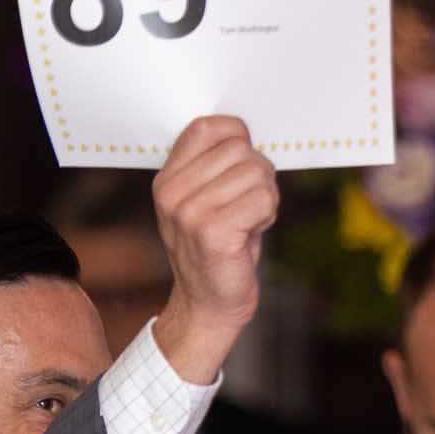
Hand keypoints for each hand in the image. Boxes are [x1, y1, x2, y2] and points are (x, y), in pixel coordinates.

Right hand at [151, 115, 277, 383]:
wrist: (207, 305)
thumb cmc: (217, 247)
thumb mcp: (203, 200)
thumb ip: (215, 164)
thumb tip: (244, 129)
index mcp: (167, 179)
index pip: (209, 127)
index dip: (237, 139)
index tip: (240, 168)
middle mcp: (172, 193)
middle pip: (240, 149)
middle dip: (257, 175)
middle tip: (244, 206)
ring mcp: (189, 213)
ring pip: (257, 173)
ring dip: (265, 198)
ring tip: (246, 222)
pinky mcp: (213, 232)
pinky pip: (264, 199)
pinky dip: (267, 216)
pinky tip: (249, 234)